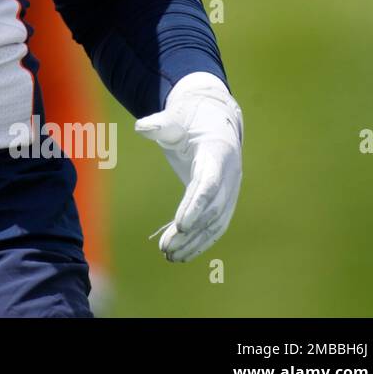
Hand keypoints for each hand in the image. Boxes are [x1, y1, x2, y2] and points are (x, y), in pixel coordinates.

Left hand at [135, 73, 243, 262]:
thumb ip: (161, 124)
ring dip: (194, 242)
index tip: (181, 224)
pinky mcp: (225, 199)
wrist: (214, 119)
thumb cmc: (190, 118)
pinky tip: (182, 254)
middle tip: (166, 247)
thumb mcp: (176, 117)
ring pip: (216, 222)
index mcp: (218, 152)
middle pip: (212, 209)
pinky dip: (200, 241)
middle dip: (190, 230)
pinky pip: (216, 225)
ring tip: (170, 255)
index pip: (209, 183)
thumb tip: (142, 127)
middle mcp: (229, 174)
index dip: (196, 205)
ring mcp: (230, 189)